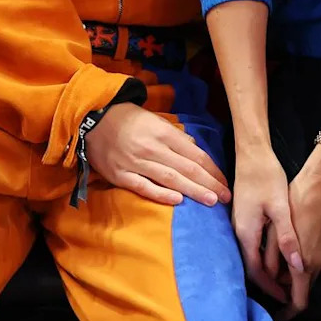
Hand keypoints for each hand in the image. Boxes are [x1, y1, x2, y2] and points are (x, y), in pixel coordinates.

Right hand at [84, 102, 230, 206]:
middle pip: (187, 168)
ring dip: (193, 190)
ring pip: (170, 178)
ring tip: (211, 201)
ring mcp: (136, 162)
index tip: (225, 181)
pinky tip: (178, 201)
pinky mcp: (121, 175)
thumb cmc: (129, 119)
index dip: (212, 169)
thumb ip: (176, 136)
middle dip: (209, 183)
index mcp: (164, 133)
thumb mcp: (155, 120)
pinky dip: (161, 194)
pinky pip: (144, 186)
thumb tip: (195, 147)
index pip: (194, 154)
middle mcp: (153, 148)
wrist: (93, 119)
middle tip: (226, 197)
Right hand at [231, 144, 303, 304]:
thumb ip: (287, 238)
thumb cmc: (266, 176)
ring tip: (284, 276)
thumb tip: (298, 265)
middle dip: (268, 281)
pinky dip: (263, 254)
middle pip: (251, 266)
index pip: (256, 271)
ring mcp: (239, 223)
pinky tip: (276, 253)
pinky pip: (251, 243)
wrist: (252, 153)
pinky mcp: (243, 216)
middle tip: (287, 291)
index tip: (286, 296)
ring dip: (266, 268)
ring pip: (251, 254)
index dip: (271, 287)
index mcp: (246, 232)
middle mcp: (238, 231)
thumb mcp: (280, 207)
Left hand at [277, 147, 320, 319]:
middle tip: (264, 279)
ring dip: (287, 274)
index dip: (286, 311)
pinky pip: (308, 261)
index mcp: (305, 264)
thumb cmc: (299, 201)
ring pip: (304, 275)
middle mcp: (316, 263)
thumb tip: (269, 276)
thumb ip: (274, 256)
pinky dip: (295, 262)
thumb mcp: (278, 228)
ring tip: (269, 261)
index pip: (298, 302)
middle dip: (282, 289)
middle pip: (300, 289)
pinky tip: (281, 247)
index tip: (274, 310)